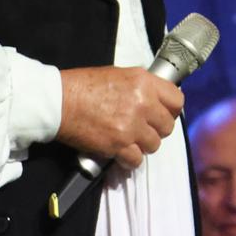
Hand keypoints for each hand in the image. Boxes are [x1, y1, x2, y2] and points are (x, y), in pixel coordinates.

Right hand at [56, 67, 183, 168]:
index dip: (171, 110)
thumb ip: (141, 86)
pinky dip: (129, 159)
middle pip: (167, 126)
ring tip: (128, 139)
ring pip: (154, 145)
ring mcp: (131, 126)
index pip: (177, 100)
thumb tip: (155, 99)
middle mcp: (142, 103)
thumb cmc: (83, 86)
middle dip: (156, 130)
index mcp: (144, 82)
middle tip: (142, 129)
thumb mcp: (119, 74)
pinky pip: (136, 160)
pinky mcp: (119, 145)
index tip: (164, 114)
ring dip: (142, 145)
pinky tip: (120, 151)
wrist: (59, 101)